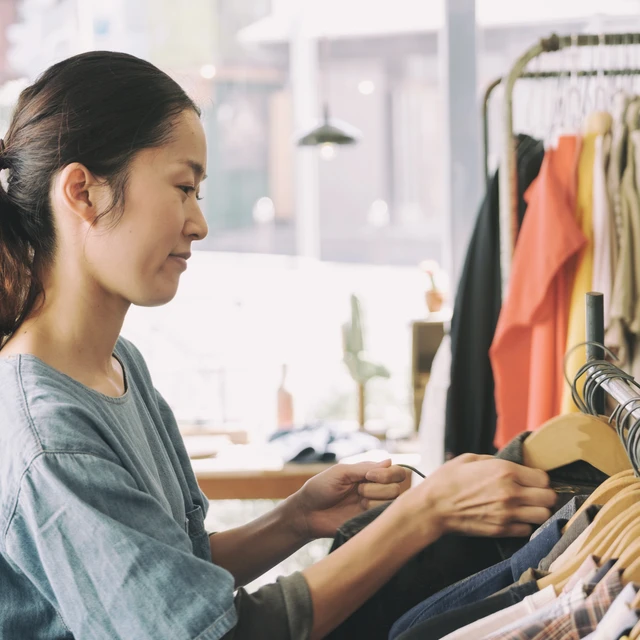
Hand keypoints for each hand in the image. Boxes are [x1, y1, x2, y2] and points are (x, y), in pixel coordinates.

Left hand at [290, 460, 407, 539]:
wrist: (307, 513)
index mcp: (369, 475)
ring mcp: (373, 508)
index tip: (369, 476)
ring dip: (374, 501)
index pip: (395, 472)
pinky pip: (384, 519)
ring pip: (392, 503)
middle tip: (358, 491)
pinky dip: (374, 513)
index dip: (387, 474)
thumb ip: (365, 468)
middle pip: (397, 488)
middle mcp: (375, 491)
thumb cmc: (320, 488)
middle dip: (377, 488)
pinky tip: (359, 512)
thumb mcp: (341, 472)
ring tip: (357, 503)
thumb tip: (390, 461)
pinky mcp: (370, 523)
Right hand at [399, 454, 556, 538]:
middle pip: (549, 498)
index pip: (544, 478)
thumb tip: (509, 464)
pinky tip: (515, 518)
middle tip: (533, 494)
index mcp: (505, 471)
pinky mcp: (501, 530)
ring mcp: (508, 513)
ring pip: (544, 515)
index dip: (539, 478)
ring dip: (538, 511)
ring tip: (527, 507)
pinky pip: (527, 530)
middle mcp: (511, 492)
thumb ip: (494, 460)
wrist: (433, 506)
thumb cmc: (448, 480)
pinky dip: (525, 525)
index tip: (531, 480)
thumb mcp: (470, 459)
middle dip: (544, 495)